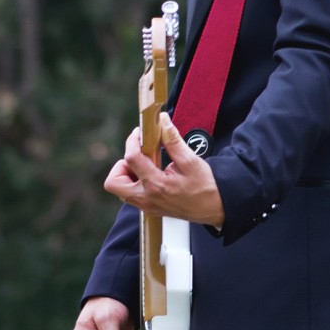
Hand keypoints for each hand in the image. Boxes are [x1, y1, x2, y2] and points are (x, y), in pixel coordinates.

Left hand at [103, 115, 224, 226]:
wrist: (215, 208)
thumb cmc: (205, 186)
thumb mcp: (190, 161)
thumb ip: (173, 140)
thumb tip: (162, 121)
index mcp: (156, 185)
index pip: (131, 159)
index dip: (132, 141)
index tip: (140, 133)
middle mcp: (147, 198)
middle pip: (113, 183)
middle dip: (121, 165)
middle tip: (137, 157)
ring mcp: (147, 206)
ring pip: (120, 190)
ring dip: (127, 175)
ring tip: (147, 165)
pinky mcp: (150, 208)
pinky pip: (131, 195)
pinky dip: (135, 182)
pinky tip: (153, 174)